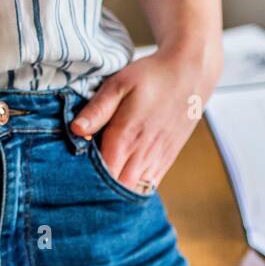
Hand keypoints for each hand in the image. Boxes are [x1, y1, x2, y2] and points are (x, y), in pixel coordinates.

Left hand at [70, 43, 222, 194]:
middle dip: (100, 192)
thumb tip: (76, 130)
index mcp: (126, 136)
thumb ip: (98, 109)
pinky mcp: (168, 158)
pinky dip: (135, 188)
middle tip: (83, 183)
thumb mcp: (119, 84)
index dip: (87, 181)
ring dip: (118, 192)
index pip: (102, 175)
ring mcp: (158, 158)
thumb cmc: (152, 76)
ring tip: (102, 185)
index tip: (73, 177)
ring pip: (135, 191)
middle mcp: (143, 153)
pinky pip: (150, 185)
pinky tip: (124, 180)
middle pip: (118, 190)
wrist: (191, 73)